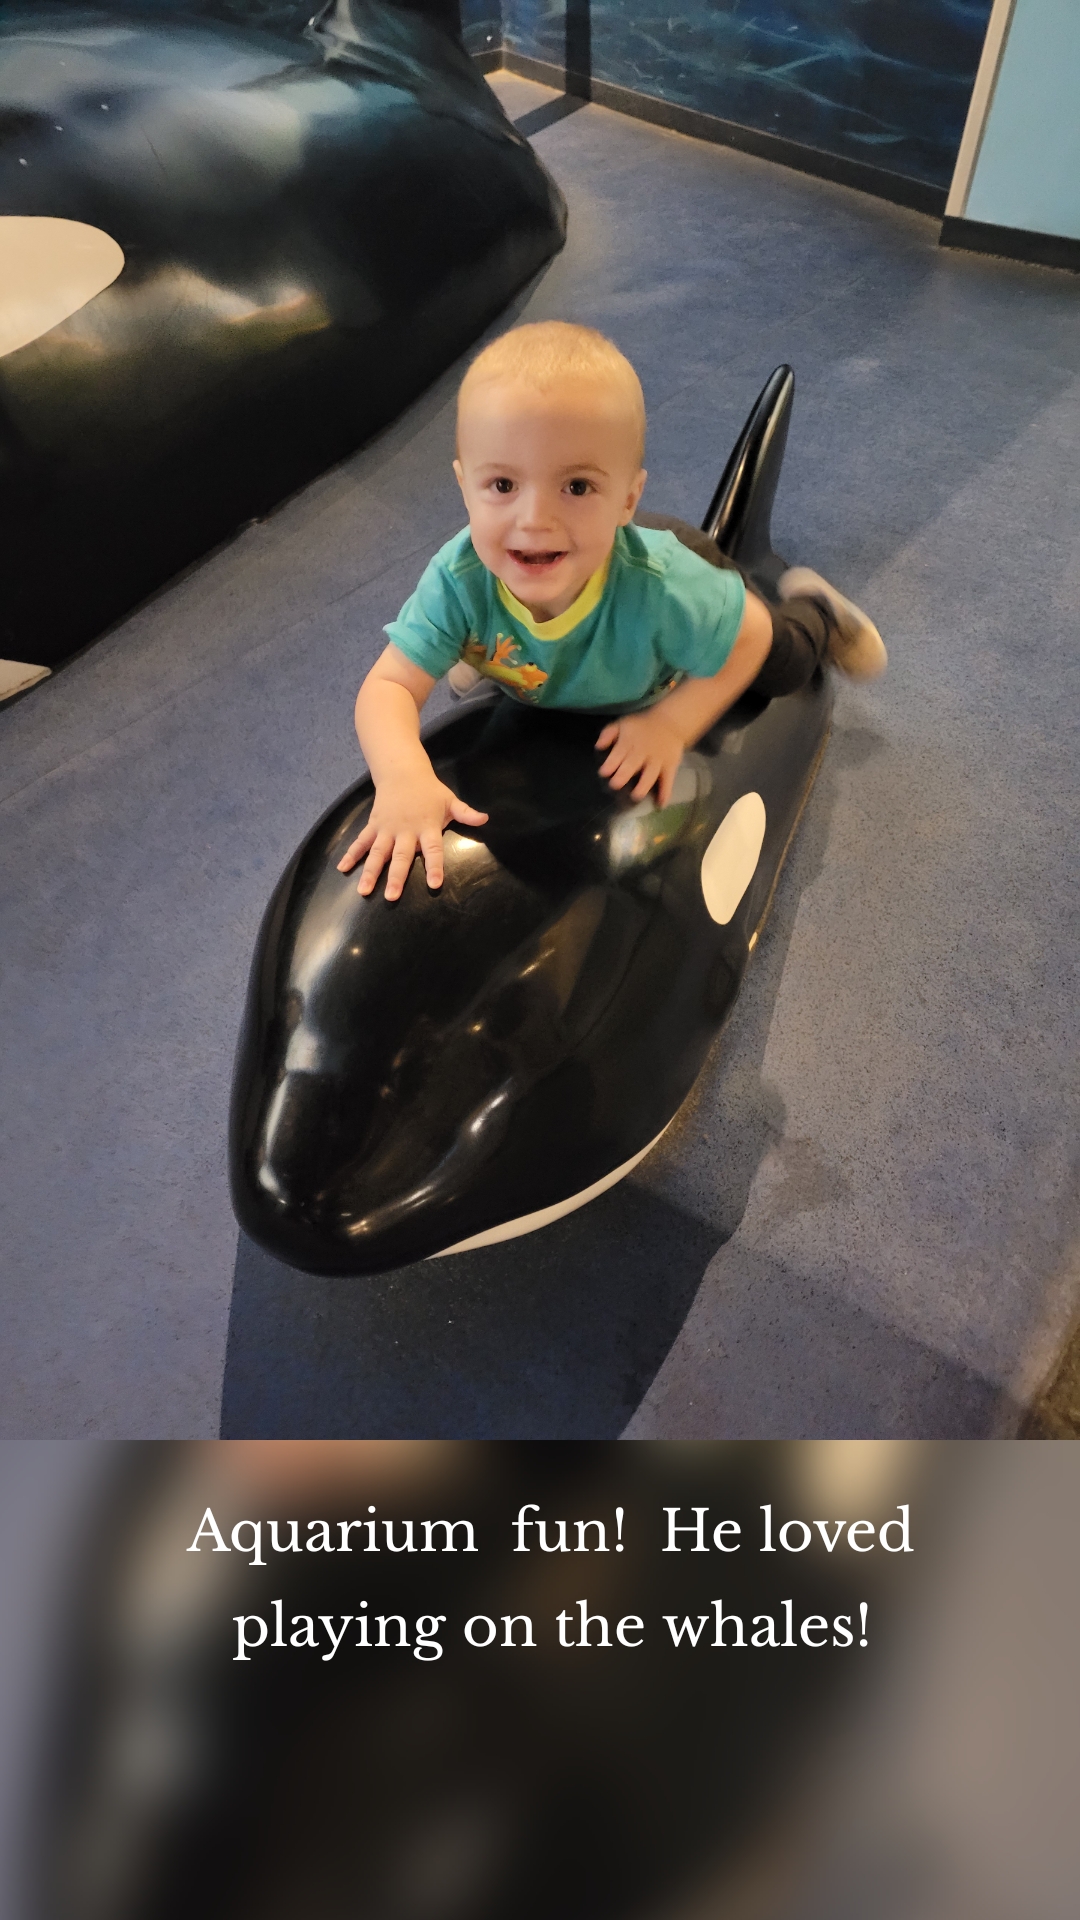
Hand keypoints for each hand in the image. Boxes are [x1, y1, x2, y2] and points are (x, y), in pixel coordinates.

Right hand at [337, 772, 487, 900]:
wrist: (402, 772)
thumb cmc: (429, 790)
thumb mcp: (450, 800)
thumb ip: (466, 813)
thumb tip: (485, 819)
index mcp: (427, 826)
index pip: (433, 849)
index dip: (435, 866)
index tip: (435, 884)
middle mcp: (405, 830)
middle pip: (400, 856)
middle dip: (395, 877)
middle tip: (391, 897)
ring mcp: (387, 829)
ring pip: (377, 853)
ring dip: (370, 872)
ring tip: (363, 891)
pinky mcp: (374, 826)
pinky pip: (361, 842)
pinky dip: (351, 855)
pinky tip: (342, 869)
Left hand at [596, 709, 685, 805]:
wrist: (670, 723)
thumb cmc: (641, 727)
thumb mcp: (622, 724)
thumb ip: (608, 734)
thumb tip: (598, 746)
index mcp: (629, 742)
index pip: (619, 753)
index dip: (611, 763)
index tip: (604, 772)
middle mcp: (643, 752)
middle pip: (633, 765)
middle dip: (624, 775)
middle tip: (615, 785)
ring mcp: (658, 760)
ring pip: (650, 774)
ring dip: (643, 785)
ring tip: (636, 796)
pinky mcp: (670, 766)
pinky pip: (668, 780)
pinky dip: (665, 792)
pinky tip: (660, 804)